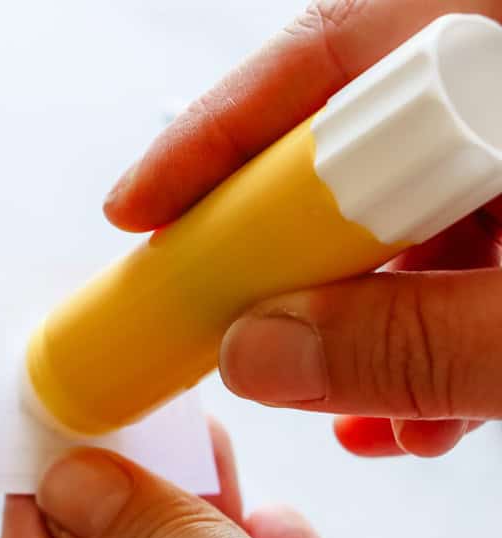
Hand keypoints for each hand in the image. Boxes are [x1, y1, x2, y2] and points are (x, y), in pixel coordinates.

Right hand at [106, 0, 501, 457]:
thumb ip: (415, 342)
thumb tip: (256, 354)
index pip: (329, 54)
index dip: (219, 137)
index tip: (139, 214)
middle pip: (354, 143)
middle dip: (294, 261)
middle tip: (236, 327)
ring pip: (413, 209)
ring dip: (367, 321)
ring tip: (358, 412)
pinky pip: (476, 246)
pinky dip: (436, 329)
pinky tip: (423, 412)